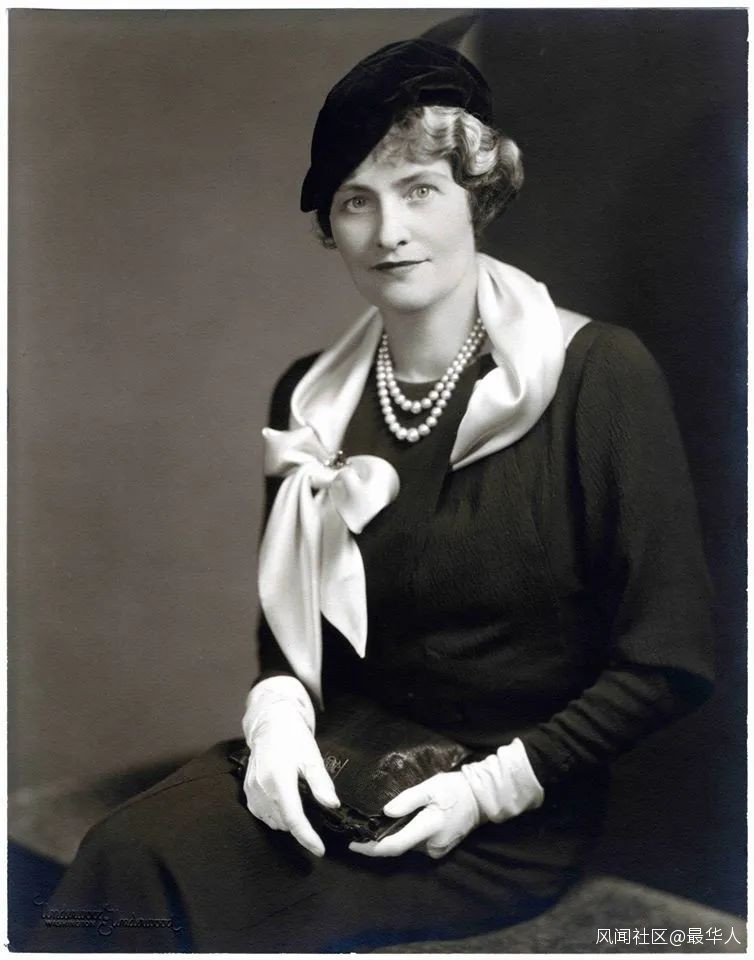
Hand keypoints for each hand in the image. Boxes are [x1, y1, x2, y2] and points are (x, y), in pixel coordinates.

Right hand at [242, 679, 339, 857]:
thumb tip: (332, 805)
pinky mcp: (247, 791)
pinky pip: (262, 815)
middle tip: (313, 812)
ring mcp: (252, 790)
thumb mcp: (312, 757)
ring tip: (298, 804)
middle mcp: (262, 787)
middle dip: (300, 825)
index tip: (319, 850)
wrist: (271, 725)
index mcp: (280, 778)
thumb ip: (321, 782)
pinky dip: (274, 816)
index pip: (293, 817)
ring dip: (287, 821)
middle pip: (283, 822)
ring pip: (272, 821)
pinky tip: (283, 804)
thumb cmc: (295, 739)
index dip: (306, 837)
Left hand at [348, 770, 484, 859]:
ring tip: (374, 828)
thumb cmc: (453, 788)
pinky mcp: (440, 849)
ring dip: (392, 839)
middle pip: (399, 848)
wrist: (480, 799)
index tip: (353, 845)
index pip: (395, 845)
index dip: (372, 848)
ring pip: (407, 847)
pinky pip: (417, 846)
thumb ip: (408, 800)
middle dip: (378, 843)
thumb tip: (386, 812)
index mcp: (428, 828)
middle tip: (359, 832)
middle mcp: (432, 845)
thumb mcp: (430, 787)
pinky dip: (405, 838)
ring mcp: (437, 850)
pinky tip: (397, 827)